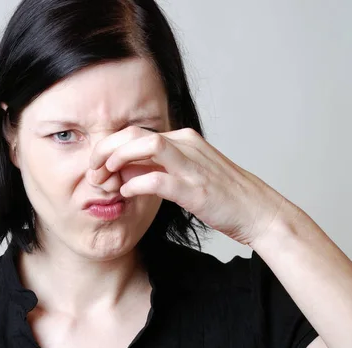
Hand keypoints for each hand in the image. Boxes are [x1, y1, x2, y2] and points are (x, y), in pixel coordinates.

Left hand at [88, 126, 294, 245]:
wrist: (258, 212)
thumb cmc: (222, 195)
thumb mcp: (186, 174)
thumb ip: (156, 169)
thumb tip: (124, 172)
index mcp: (182, 139)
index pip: (135, 133)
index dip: (109, 147)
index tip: (97, 167)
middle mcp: (186, 145)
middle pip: (134, 134)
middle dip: (106, 149)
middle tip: (93, 171)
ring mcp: (192, 165)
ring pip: (146, 146)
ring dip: (118, 159)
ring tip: (105, 177)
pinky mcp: (196, 189)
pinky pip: (158, 179)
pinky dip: (136, 184)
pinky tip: (126, 193)